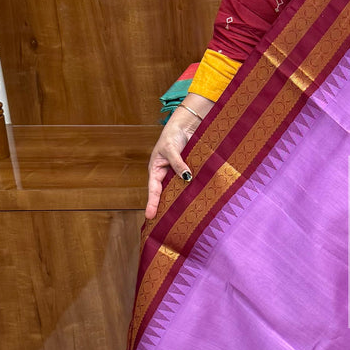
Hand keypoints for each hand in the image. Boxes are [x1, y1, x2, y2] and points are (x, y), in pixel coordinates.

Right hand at [145, 96, 212, 220]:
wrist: (187, 125)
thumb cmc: (172, 135)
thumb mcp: (171, 149)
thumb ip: (178, 163)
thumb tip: (186, 177)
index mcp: (156, 170)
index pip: (153, 190)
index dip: (152, 203)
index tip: (149, 216)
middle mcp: (167, 175)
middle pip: (166, 194)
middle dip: (165, 207)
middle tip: (166, 224)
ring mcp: (179, 174)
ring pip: (179, 190)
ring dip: (181, 201)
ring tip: (182, 217)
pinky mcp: (190, 171)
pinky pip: (191, 183)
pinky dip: (193, 191)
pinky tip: (199, 201)